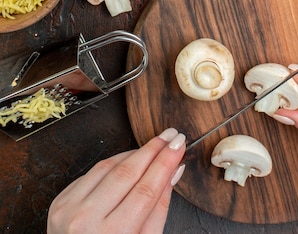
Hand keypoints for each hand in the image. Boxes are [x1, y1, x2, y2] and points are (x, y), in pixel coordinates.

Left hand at [47, 127, 185, 233]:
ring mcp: (69, 209)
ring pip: (108, 166)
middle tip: (171, 135)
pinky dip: (113, 163)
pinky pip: (92, 172)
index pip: (146, 189)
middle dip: (153, 149)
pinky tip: (129, 161)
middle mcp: (86, 221)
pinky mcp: (60, 201)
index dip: (165, 162)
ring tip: (154, 146)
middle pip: (127, 173)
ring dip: (134, 153)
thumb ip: (159, 207)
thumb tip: (173, 170)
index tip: (179, 144)